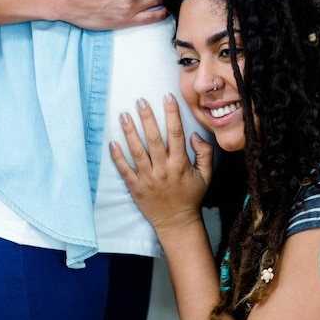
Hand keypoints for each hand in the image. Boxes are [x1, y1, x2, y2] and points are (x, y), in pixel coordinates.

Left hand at [110, 94, 213, 233]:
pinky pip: (124, 170)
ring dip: (130, 132)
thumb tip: (196, 135)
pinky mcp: (136, 188)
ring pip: (137, 152)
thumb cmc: (192, 197)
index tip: (167, 96)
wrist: (177, 223)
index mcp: (180, 164)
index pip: (176, 134)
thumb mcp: (207, 176)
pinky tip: (113, 142)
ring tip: (124, 114)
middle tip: (140, 101)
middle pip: (153, 139)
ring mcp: (148, 179)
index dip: (172, 114)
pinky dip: (118, 157)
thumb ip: (205, 154)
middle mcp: (163, 170)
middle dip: (147, 118)